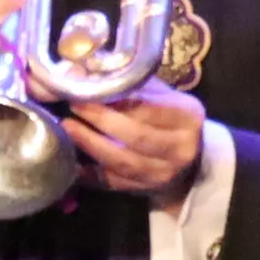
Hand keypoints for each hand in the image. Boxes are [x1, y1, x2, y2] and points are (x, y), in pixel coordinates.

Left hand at [64, 79, 206, 198]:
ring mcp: (163, 173)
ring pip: (123, 162)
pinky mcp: (146, 190)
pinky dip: (90, 174)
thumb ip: (135, 85)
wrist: (191, 164)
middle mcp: (180, 148)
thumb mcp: (165, 97)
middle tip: (74, 106)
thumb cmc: (171, 121)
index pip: (151, 108)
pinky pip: (113, 183)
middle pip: (137, 136)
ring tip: (69, 128)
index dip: (119, 100)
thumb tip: (91, 69)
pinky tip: (71, 163)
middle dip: (102, 121)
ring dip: (92, 145)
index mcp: (187, 117)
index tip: (90, 89)